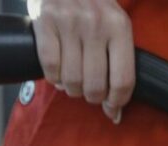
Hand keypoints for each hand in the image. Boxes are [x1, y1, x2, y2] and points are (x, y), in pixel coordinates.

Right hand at [29, 0, 134, 121]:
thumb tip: (115, 113)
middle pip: (95, 87)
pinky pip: (50, 68)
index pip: (122, 81)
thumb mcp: (114, 22)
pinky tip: (58, 71)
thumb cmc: (92, 3)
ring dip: (71, 88)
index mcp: (119, 26)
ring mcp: (69, 21)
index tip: (112, 108)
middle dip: (92, 97)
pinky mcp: (45, 20)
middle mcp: (95, 22)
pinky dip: (53, 77)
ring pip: (72, 81)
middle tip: (88, 90)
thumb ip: (119, 61)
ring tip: (72, 78)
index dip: (116, 103)